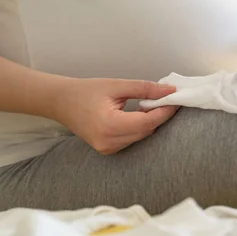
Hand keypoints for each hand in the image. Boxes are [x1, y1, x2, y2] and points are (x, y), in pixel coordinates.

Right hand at [51, 78, 177, 154]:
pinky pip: (131, 139)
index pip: (148, 122)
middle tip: (166, 98)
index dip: (165, 111)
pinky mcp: (107, 150)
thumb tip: (170, 90)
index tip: (176, 99)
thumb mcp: (117, 85)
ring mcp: (108, 149)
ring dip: (149, 122)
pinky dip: (139, 127)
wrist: (61, 102)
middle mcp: (109, 142)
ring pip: (141, 136)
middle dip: (159, 115)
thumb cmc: (86, 91)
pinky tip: (137, 114)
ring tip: (149, 104)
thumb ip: (145, 88)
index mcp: (111, 125)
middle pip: (147, 131)